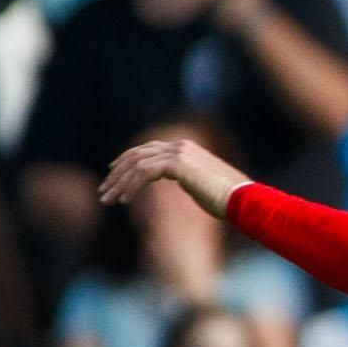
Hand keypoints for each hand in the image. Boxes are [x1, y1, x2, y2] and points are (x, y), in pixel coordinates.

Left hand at [100, 138, 249, 219]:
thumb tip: (180, 187)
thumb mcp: (201, 187)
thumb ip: (185, 181)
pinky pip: (144, 173)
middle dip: (117, 174)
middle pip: (137, 154)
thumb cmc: (228, 200)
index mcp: (185, 147)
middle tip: (103, 192)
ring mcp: (179, 152)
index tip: (112, 176)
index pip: (147, 150)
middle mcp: (179, 145)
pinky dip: (131, 186)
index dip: (126, 162)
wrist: (243, 200)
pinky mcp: (178, 164)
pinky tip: (125, 200)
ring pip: (137, 164)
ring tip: (108, 200)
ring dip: (119, 183)